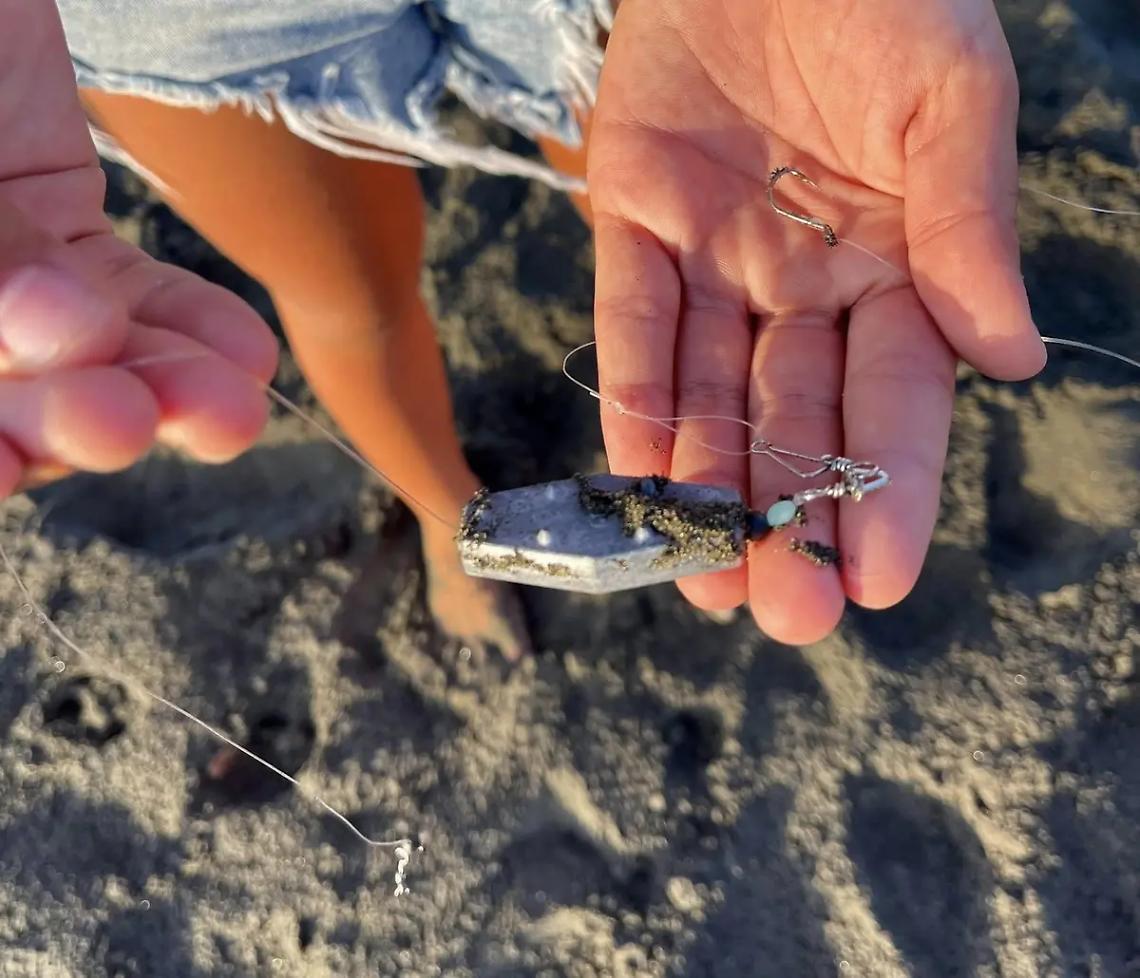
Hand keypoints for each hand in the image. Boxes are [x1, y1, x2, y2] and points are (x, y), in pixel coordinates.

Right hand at [0, 2, 275, 497]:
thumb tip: (71, 333)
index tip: (2, 466)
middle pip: (13, 394)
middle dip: (72, 416)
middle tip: (125, 422)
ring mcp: (8, 269)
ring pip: (94, 359)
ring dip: (164, 386)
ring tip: (225, 410)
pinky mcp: (71, 230)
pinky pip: (141, 298)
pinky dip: (195, 327)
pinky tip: (247, 355)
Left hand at [587, 0, 1044, 643]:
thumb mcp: (951, 95)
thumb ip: (969, 226)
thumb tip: (1013, 359)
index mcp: (896, 264)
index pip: (894, 400)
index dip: (888, 489)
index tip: (881, 582)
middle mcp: (803, 282)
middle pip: (795, 421)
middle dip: (789, 518)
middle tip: (785, 614)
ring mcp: (715, 257)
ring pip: (709, 392)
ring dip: (704, 485)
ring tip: (701, 578)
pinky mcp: (633, 219)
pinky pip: (631, 322)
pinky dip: (633, 394)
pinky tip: (639, 474)